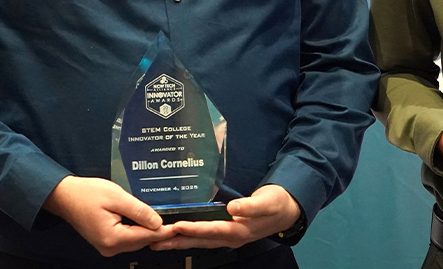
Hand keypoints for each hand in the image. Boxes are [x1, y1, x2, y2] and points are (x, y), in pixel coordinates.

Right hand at [42, 176, 177, 256]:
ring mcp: (107, 246)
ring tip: (161, 217)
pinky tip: (143, 219)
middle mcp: (109, 247)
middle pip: (142, 240)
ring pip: (136, 240)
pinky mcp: (106, 242)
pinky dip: (137, 229)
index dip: (164, 230)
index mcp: (112, 238)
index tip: (179, 226)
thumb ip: (138, 210)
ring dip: (147, 230)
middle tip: (175, 220)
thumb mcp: (116, 197)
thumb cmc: (86, 193)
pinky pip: (127, 237)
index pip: (146, 236)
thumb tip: (157, 222)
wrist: (65, 196)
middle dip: (157, 230)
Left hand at [149, 184, 301, 250]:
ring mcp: (228, 236)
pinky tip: (177, 234)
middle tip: (154, 240)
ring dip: (178, 241)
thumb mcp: (268, 201)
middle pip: (199, 240)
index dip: (193, 229)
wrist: (288, 210)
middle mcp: (231, 236)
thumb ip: (251, 205)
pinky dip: (188, 237)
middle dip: (176, 241)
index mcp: (239, 230)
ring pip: (198, 241)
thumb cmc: (278, 203)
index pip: (212, 230)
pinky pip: (203, 236)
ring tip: (157, 242)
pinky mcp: (226, 231)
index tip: (176, 226)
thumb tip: (233, 208)